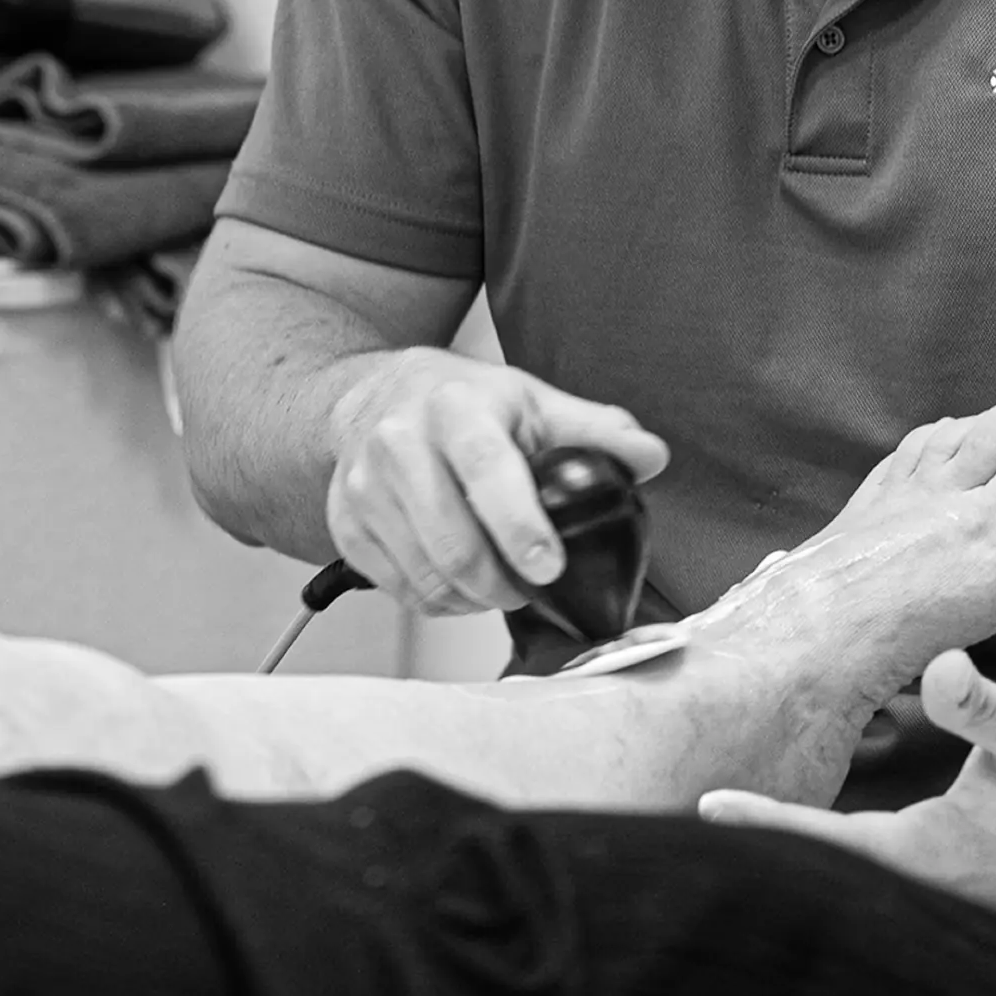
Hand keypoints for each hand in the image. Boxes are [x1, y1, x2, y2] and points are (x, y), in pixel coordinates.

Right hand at [325, 347, 668, 614]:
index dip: (520, 526)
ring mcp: (363, 488)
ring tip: (498, 583)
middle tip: (531, 584)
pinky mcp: (345, 525)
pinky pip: (399, 591)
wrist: (371, 395)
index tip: (549, 566)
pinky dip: (438, 601)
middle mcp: (399, 443)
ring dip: (473, 599)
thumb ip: (594, 430)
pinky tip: (458, 580)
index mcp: (455, 407)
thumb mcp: (530, 400)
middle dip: (503, 583)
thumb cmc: (459, 401)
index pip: (487, 469)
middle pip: (453, 543)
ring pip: (427, 577)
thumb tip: (650, 456)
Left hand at [700, 650, 995, 912]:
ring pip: (834, 862)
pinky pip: (857, 852)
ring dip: (783, 832)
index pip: (829, 849)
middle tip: (679, 798)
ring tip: (711, 797)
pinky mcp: (931, 864)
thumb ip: (989, 706)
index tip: (706, 806)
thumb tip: (938, 670)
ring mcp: (925, 878)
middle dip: (756, 835)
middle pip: (817, 864)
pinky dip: (816, 828)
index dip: (768, 826)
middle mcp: (919, 876)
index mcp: (932, 852)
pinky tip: (782, 798)